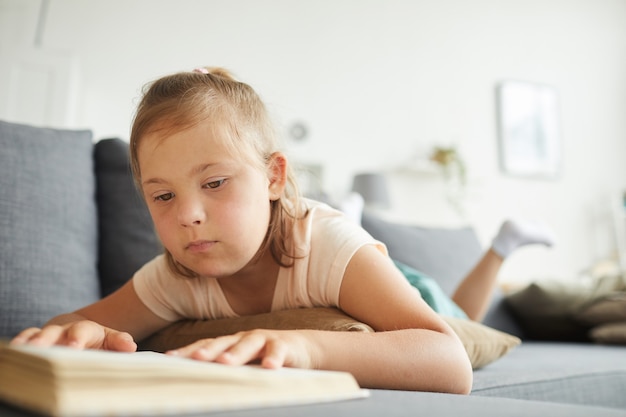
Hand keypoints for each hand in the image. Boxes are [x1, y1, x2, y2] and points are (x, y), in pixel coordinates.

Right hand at [10, 320, 136, 351]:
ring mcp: (48, 336)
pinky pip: (25, 340)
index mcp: (86, 330)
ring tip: (24, 351)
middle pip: (54, 332)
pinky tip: (15, 350)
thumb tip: (130, 346)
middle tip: (41, 347)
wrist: (80, 332)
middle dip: (48, 339)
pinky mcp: (36, 342)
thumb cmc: (98, 341)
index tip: (73, 346)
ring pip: (36, 336)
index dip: (77, 338)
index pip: (82, 331)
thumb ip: (119, 342)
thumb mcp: (111, 340)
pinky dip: (20, 343)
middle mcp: (64, 331)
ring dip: (30, 343)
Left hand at [166, 329, 316, 368]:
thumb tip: (196, 384)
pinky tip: (269, 367)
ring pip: (248, 344)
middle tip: (195, 359)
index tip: (169, 360)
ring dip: (236, 353)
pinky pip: (278, 350)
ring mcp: (264, 340)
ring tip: (225, 363)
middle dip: (208, 350)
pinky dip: (274, 358)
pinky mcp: (285, 345)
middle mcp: (243, 339)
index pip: (205, 346)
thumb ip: (224, 371)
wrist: (303, 348)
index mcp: (230, 344)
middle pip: (223, 343)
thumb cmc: (266, 358)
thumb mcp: (244, 364)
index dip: (188, 351)